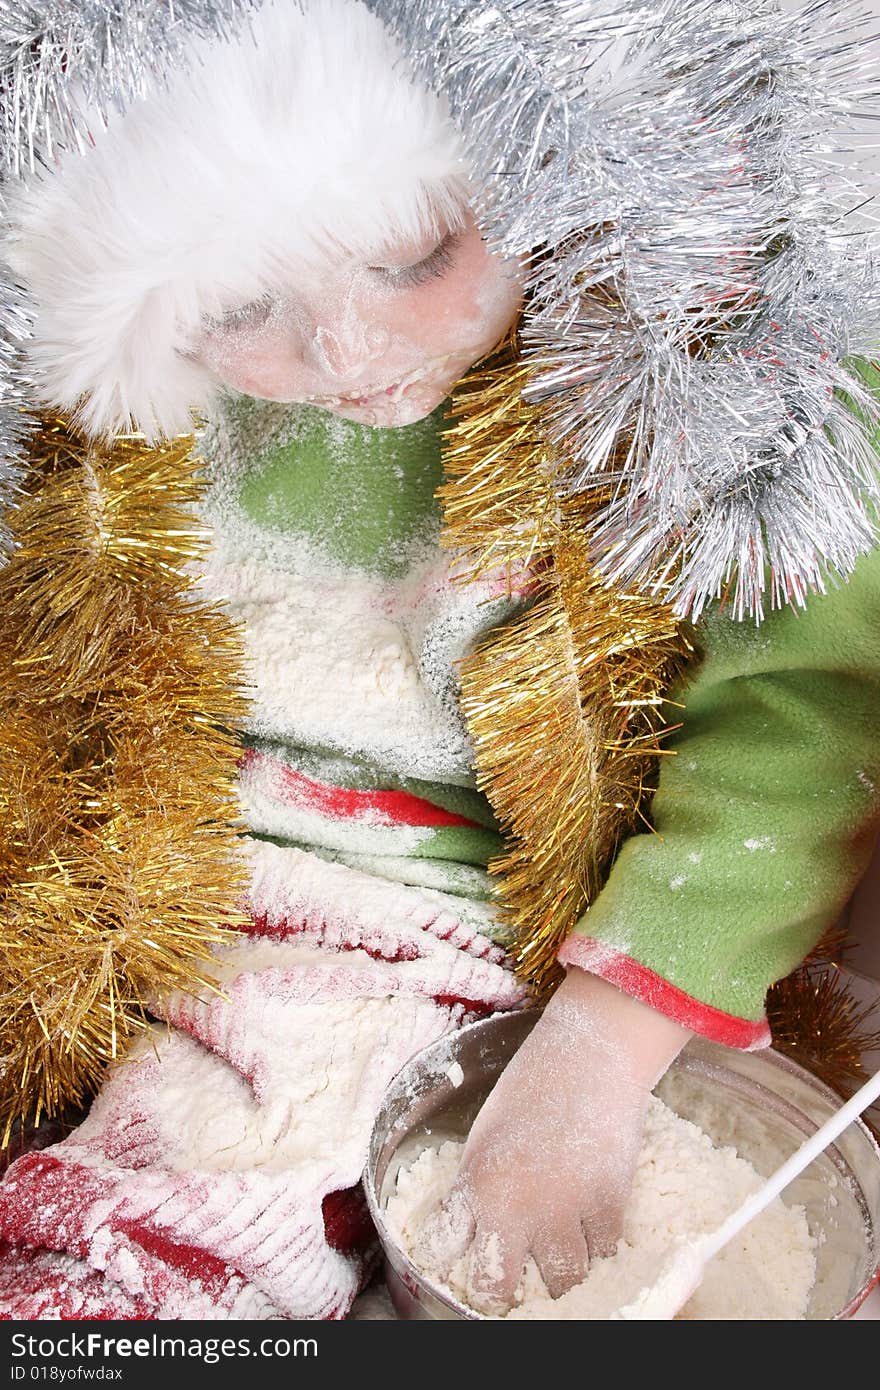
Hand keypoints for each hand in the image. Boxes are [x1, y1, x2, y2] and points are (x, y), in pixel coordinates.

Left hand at [413, 968, 690, 1313]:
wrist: (587, 1059)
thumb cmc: (529, 1089)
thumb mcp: (484, 1141)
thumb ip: (475, 1192)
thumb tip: (468, 1236)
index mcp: (478, 1188)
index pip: (454, 1259)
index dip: (464, 1274)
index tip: (474, 1275)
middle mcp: (518, 1211)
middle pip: (504, 1290)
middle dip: (507, 1291)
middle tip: (517, 1277)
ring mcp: (567, 1212)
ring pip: (564, 1279)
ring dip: (561, 1268)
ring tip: (561, 1247)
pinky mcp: (610, 1206)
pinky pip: (605, 1251)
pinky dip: (599, 1243)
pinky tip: (592, 1221)